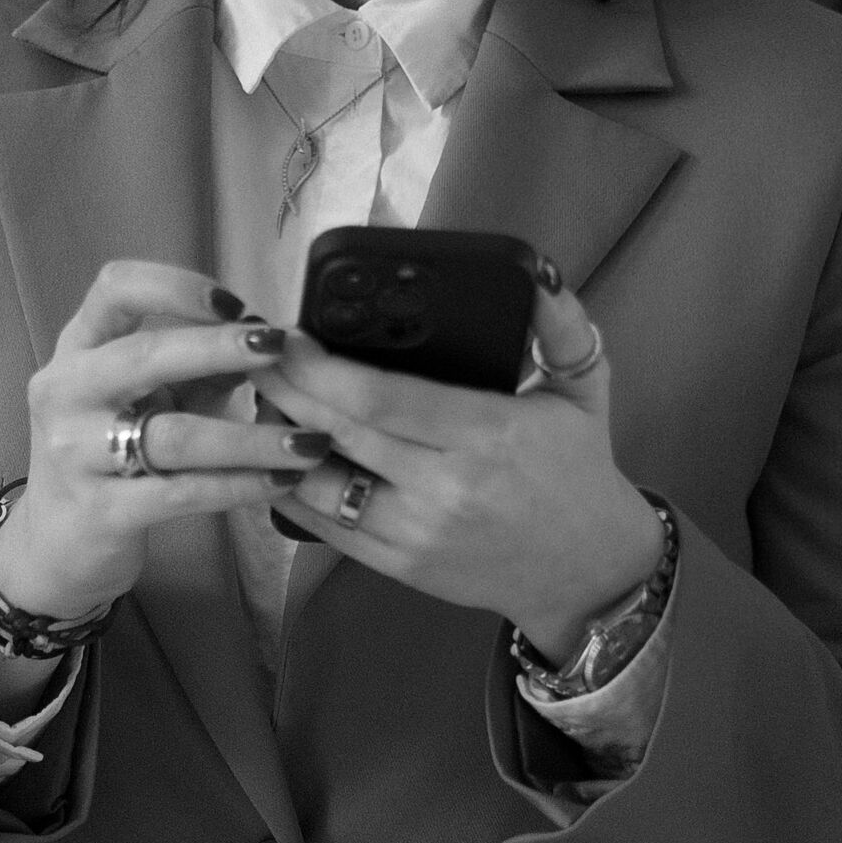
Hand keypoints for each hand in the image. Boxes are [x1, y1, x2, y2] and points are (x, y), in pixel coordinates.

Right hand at [0, 260, 329, 621]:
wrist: (55, 546)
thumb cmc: (110, 458)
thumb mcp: (148, 401)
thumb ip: (202, 369)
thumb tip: (273, 337)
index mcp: (77, 350)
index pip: (115, 288)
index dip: (178, 286)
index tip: (236, 305)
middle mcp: (65, 393)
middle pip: (143, 355)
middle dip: (220, 347)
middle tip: (281, 347)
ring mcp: (75, 455)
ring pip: (173, 436)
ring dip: (250, 437)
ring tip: (307, 441)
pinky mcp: (100, 512)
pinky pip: (182, 493)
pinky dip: (239, 485)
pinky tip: (281, 482)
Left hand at [264, 272, 664, 652]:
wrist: (588, 571)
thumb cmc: (579, 472)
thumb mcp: (585, 390)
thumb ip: (561, 326)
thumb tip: (541, 271)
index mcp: (487, 435)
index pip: (382, 399)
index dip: (322, 368)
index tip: (288, 338)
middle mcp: (445, 488)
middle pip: (340, 433)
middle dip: (285, 390)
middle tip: (253, 355)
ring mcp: (417, 533)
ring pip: (321, 485)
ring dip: (280, 441)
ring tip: (261, 401)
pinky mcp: (400, 566)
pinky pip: (327, 528)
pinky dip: (293, 490)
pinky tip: (277, 457)